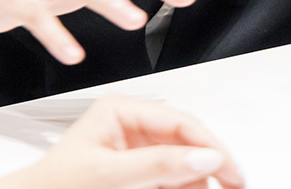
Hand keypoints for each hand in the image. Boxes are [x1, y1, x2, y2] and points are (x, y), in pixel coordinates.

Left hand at [12, 96, 243, 188]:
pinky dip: (184, 187)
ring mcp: (134, 148)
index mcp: (120, 110)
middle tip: (236, 185)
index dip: (212, 146)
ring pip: (183, 162)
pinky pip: (170, 177)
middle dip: (211, 164)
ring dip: (199, 180)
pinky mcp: (136, 171)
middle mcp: (130, 124)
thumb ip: (158, 167)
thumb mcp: (108, 175)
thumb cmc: (54, 185)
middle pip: (187, 140)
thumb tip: (205, 157)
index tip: (232, 172)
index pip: (180, 122)